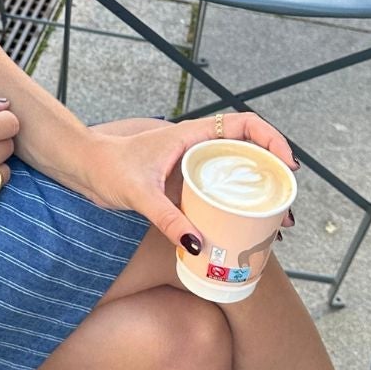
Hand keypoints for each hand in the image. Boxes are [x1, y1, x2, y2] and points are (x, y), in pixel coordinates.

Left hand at [85, 111, 296, 251]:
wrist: (83, 168)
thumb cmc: (107, 168)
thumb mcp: (140, 194)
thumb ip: (167, 218)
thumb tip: (198, 245)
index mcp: (192, 135)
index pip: (245, 124)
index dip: (272, 140)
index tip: (286, 166)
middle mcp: (197, 147)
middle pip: (249, 154)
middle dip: (274, 179)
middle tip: (287, 209)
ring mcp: (192, 166)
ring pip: (236, 175)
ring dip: (259, 196)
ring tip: (277, 225)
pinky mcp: (184, 185)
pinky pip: (219, 193)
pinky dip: (236, 208)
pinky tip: (245, 232)